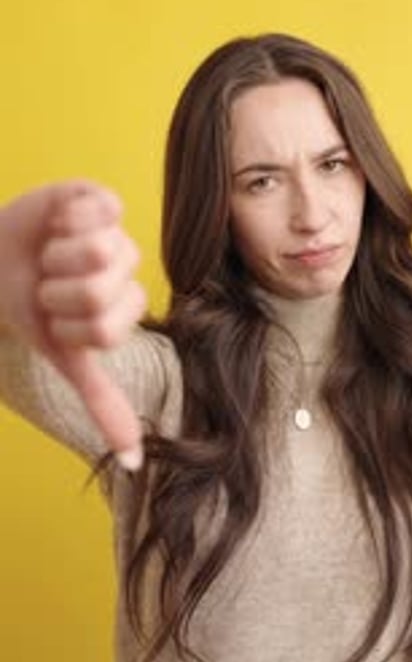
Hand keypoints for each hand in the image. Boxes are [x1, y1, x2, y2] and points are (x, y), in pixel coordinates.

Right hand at [0, 180, 146, 469]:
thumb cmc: (27, 308)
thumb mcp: (62, 356)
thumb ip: (100, 401)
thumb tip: (134, 461)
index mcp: (123, 311)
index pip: (104, 331)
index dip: (64, 326)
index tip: (53, 320)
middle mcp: (126, 272)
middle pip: (99, 290)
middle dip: (54, 292)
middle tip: (46, 285)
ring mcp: (116, 234)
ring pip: (99, 250)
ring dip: (56, 257)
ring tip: (49, 255)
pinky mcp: (101, 200)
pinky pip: (101, 210)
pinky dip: (66, 219)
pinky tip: (58, 223)